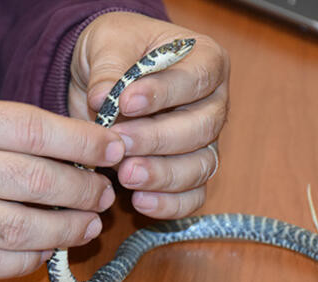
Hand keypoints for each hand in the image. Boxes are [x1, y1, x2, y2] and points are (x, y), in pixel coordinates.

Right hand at [0, 92, 124, 279]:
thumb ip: (6, 128)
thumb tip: (78, 148)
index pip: (33, 130)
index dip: (82, 141)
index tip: (113, 149)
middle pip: (36, 182)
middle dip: (83, 189)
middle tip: (104, 193)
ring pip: (22, 228)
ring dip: (67, 229)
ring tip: (89, 224)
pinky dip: (31, 258)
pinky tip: (49, 248)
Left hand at [69, 12, 229, 218]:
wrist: (108, 77)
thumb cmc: (117, 50)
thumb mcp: (107, 42)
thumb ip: (109, 66)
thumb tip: (103, 98)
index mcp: (205, 60)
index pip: (197, 79)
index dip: (164, 94)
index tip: (125, 103)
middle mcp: (214, 103)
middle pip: (202, 128)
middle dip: (158, 139)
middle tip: (120, 143)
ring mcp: (206, 141)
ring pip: (200, 166)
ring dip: (163, 175)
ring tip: (125, 175)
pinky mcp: (191, 172)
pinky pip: (193, 196)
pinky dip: (169, 204)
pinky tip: (139, 201)